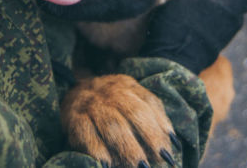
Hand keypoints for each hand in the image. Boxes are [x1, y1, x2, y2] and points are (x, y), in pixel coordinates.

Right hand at [61, 75, 177, 166]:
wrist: (73, 93)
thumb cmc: (110, 103)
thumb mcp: (131, 99)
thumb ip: (152, 116)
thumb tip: (173, 142)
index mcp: (128, 85)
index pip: (148, 103)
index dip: (161, 125)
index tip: (170, 148)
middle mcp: (110, 92)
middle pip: (133, 112)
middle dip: (149, 137)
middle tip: (159, 158)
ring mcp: (91, 104)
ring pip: (112, 124)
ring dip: (128, 147)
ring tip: (140, 165)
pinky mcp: (73, 118)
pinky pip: (86, 133)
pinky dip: (97, 150)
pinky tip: (107, 164)